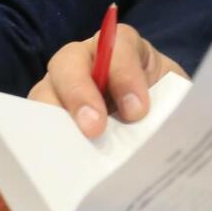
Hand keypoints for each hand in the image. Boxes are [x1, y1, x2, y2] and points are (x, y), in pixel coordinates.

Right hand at [28, 23, 188, 138]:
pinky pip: (37, 126)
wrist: (155, 124)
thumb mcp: (174, 98)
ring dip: (55, 119)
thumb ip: (171, 103)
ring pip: (44, 92)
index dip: (125, 74)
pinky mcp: (48, 119)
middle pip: (69, 62)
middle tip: (95, 128)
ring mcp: (61, 88)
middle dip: (80, 94)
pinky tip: (58, 165)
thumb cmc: (163, 103)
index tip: (138, 110)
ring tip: (69, 150)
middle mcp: (85, 61)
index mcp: (121, 47)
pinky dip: (45, 142)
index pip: (117, 45)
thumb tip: (168, 127)